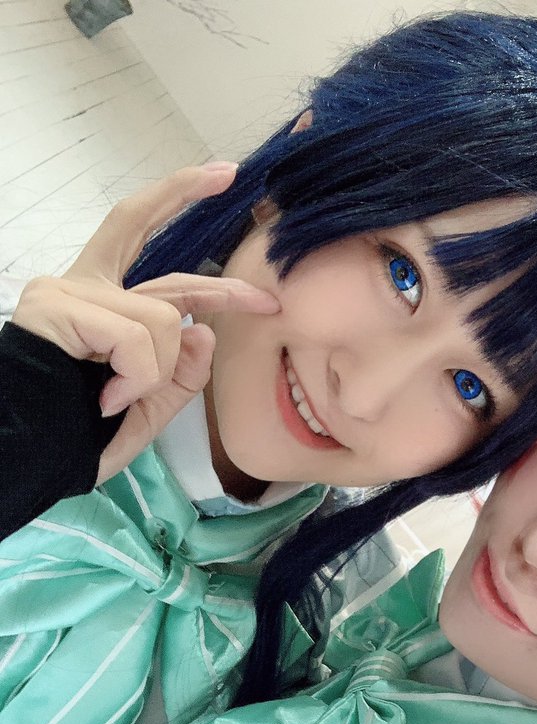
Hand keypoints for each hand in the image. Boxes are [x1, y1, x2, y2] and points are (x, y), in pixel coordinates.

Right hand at [11, 163, 280, 483]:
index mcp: (104, 311)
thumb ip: (180, 374)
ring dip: (156, 374)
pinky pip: (137, 339)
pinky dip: (137, 378)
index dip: (186, 224)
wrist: (29, 457)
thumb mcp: (148, 408)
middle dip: (183, 193)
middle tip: (227, 172)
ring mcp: (67, 293)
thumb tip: (204, 330)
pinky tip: (107, 398)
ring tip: (117, 402)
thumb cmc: (79, 438)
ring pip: (160, 320)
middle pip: (135, 223)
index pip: (154, 260)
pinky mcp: (56, 304)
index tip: (224, 181)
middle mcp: (84, 290)